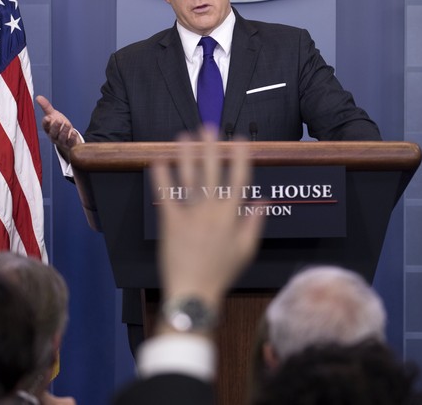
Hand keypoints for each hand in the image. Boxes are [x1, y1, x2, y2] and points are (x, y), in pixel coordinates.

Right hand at [36, 95, 80, 152]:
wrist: (67, 137)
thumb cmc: (59, 125)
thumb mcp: (53, 115)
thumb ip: (46, 107)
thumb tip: (38, 97)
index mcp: (48, 128)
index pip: (45, 126)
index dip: (46, 122)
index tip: (47, 118)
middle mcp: (54, 136)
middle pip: (53, 133)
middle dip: (55, 127)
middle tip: (59, 120)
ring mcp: (61, 141)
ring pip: (61, 138)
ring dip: (64, 131)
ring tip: (67, 124)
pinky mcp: (69, 144)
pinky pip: (70, 142)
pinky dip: (72, 138)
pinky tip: (73, 133)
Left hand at [151, 129, 264, 313]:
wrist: (194, 293)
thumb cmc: (222, 273)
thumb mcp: (246, 250)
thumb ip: (254, 222)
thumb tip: (262, 200)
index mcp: (232, 217)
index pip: (238, 180)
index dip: (240, 158)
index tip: (239, 140)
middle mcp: (212, 211)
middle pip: (212, 173)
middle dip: (211, 148)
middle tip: (208, 127)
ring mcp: (190, 216)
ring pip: (189, 178)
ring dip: (186, 155)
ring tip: (184, 136)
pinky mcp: (170, 223)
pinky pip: (166, 196)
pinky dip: (162, 178)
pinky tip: (159, 160)